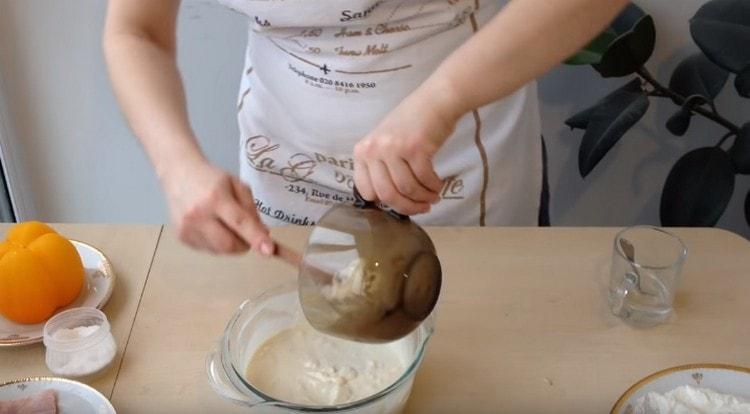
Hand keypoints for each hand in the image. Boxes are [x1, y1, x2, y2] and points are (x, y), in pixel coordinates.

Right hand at [161, 158, 273, 254]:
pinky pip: (208, 249)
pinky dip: (217, 243)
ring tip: (224, 224)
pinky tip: (211, 226)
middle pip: (229, 244)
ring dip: (230, 244)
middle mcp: (199, 215)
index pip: (239, 222)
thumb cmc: (212, 179)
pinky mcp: (182, 237)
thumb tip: (263, 236)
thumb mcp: (237, 185)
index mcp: (216, 198)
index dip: (256, 237)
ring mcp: (187, 228)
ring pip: (220, 251)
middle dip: (244, 244)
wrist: (178, 173)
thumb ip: (251, 210)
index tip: (269, 250)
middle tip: (246, 233)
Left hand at [354, 91, 457, 214]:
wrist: (434, 101)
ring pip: (408, 189)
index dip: (384, 202)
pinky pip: (424, 179)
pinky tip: (438, 185)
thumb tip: (387, 200)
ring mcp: (393, 149)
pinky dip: (433, 186)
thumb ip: (381, 168)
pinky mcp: (415, 149)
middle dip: (407, 207)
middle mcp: (374, 150)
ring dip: (424, 197)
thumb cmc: (411, 124)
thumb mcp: (385, 143)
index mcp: (362, 152)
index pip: (366, 190)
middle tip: (422, 208)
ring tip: (433, 197)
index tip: (400, 203)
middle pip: (387, 194)